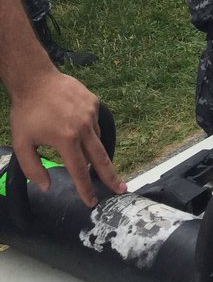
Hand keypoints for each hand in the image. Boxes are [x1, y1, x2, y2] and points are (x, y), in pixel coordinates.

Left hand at [9, 69, 126, 207]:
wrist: (36, 79)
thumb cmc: (26, 112)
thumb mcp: (21, 144)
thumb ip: (33, 168)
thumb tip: (47, 186)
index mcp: (66, 140)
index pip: (79, 171)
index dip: (85, 189)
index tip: (92, 202)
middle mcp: (82, 127)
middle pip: (100, 159)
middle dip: (110, 177)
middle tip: (121, 189)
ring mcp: (90, 113)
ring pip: (97, 140)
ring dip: (95, 153)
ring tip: (89, 159)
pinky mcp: (93, 103)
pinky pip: (95, 124)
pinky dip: (91, 133)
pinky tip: (80, 132)